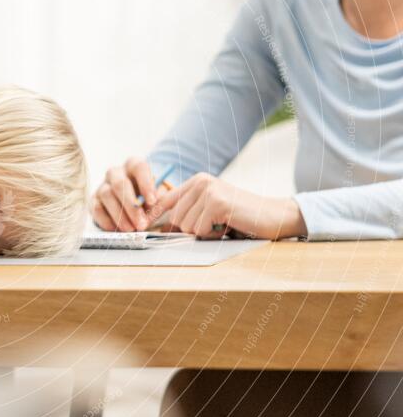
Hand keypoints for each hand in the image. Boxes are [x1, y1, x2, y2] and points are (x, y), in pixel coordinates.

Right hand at [92, 158, 167, 230]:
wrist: (129, 209)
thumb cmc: (145, 200)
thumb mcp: (157, 198)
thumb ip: (161, 201)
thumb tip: (160, 205)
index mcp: (133, 166)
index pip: (139, 167)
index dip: (146, 184)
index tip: (152, 202)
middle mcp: (116, 173)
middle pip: (120, 184)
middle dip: (132, 206)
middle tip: (141, 224)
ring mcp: (102, 186)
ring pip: (107, 196)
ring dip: (120, 215)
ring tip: (130, 229)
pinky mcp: (93, 200)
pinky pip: (97, 209)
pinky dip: (107, 221)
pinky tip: (117, 229)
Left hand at [154, 173, 306, 239]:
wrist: (273, 215)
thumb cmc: (240, 216)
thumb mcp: (209, 211)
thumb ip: (187, 214)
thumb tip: (160, 228)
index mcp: (196, 181)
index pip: (164, 200)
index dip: (154, 216)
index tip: (144, 227)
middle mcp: (200, 182)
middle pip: (175, 218)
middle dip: (192, 229)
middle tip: (213, 225)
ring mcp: (208, 190)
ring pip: (186, 225)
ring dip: (203, 232)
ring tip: (221, 224)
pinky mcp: (217, 202)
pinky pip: (199, 229)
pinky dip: (212, 234)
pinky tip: (227, 225)